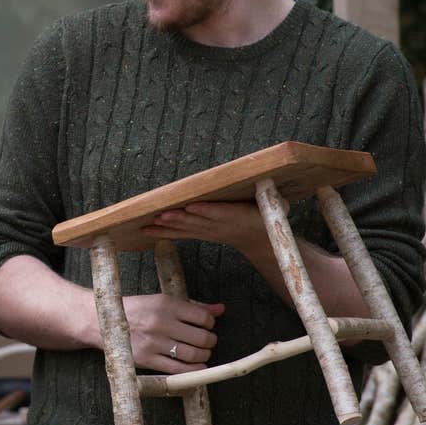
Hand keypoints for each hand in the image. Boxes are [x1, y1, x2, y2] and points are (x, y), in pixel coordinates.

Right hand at [122, 293, 223, 373]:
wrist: (103, 322)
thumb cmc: (136, 310)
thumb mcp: (162, 301)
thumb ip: (193, 306)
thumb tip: (221, 309)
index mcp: (165, 304)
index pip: (202, 317)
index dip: (210, 323)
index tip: (207, 326)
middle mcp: (160, 323)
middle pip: (201, 337)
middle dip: (210, 341)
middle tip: (208, 341)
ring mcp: (153, 342)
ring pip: (192, 355)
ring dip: (204, 355)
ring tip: (202, 353)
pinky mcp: (147, 359)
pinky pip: (178, 370)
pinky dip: (193, 370)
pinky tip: (196, 366)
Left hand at [141, 201, 266, 251]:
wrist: (257, 240)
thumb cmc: (264, 217)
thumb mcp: (276, 206)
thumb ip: (273, 197)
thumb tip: (272, 184)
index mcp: (237, 216)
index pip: (220, 212)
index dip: (207, 211)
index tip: (193, 207)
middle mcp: (220, 225)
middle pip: (197, 222)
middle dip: (179, 218)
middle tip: (162, 215)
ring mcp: (208, 231)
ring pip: (185, 228)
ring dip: (168, 226)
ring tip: (152, 222)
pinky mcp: (201, 233)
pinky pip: (180, 234)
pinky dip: (164, 232)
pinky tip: (149, 230)